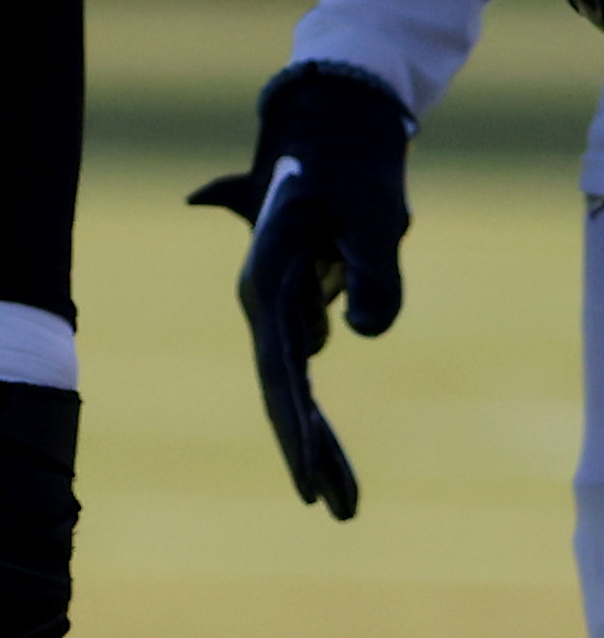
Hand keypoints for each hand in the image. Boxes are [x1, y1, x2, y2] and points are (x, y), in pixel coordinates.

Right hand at [183, 61, 409, 520]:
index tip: (311, 476)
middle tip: (336, 512)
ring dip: (316, 441)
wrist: (329, 125)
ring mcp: (274, 306)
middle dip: (309, 453)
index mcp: (266, 285)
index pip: (284, 370)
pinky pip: (304, 369)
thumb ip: (376, 276)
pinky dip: (318, 412)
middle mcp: (260, 303)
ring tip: (343, 500)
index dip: (297, 427)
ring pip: (293, 386)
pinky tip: (334, 456)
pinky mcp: (294, 303)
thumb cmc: (350, 167)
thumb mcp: (375, 217)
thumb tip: (362, 337)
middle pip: (282, 391)